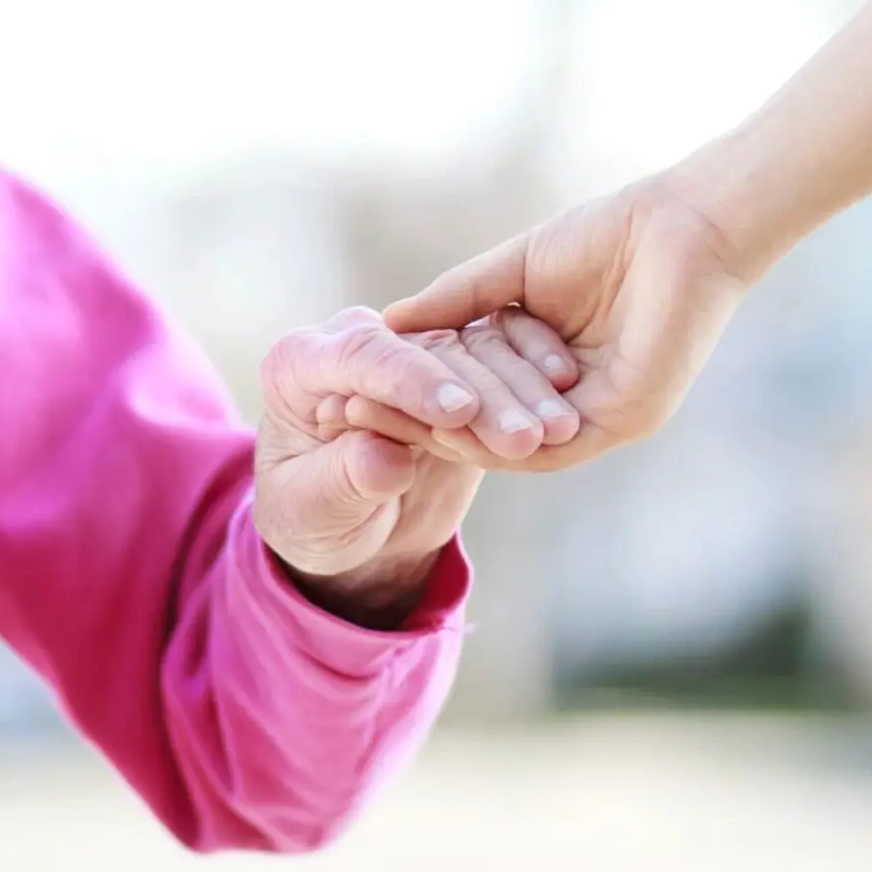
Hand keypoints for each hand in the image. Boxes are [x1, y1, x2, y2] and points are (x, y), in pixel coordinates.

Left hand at [253, 306, 577, 627]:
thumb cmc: (311, 518)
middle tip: (527, 436)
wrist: (340, 528)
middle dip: (483, 393)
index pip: (364, 356)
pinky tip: (568, 414)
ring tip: (562, 432)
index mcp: (303, 362)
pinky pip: (502, 369)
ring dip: (522, 392)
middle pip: (430, 353)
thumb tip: (384, 460)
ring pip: (476, 356)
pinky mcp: (457, 373)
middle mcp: (360, 344)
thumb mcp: (313, 510)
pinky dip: (536, 388)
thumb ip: (344, 479)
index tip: (458, 412)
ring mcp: (414, 354)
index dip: (414, 382)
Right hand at [381, 170, 752, 471]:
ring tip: (392, 420)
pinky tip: (451, 420)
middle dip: (420, 423)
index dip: (415, 397)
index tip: (355, 392)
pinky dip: (498, 435)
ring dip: (453, 433)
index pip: (471, 400)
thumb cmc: (608, 237)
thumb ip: (457, 301)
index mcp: (546, 376)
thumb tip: (389, 324)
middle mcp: (569, 407)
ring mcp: (597, 419)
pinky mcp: (623, 419)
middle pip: (485, 427)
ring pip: (512, 442)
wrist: (681, 224)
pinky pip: (550, 443)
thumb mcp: (511, 271)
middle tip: (358, 418)